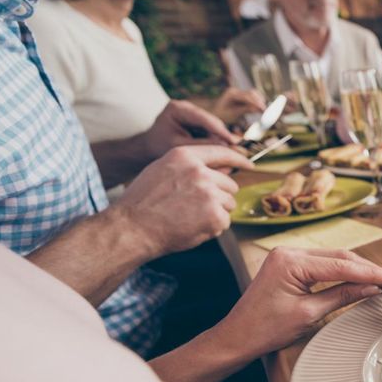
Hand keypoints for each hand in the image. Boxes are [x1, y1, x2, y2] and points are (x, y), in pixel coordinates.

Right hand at [112, 146, 252, 256]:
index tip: (249, 165)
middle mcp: (200, 172)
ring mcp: (209, 193)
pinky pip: (225, 222)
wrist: (132, 228)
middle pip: (229, 184)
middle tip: (196, 208)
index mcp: (185, 156)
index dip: (238, 160)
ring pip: (229, 204)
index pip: (222, 152)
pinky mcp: (214, 215)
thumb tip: (218, 169)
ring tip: (190, 217)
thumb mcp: (161, 170)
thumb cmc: (142, 202)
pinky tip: (192, 227)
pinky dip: (213, 228)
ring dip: (216, 213)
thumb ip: (189, 166)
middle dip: (219, 196)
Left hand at [137, 100, 241, 160]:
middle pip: (212, 122)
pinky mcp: (197, 122)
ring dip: (221, 141)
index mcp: (178, 108)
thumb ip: (201, 145)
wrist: (149, 147)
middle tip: (236, 152)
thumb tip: (226, 148)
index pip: (204, 119)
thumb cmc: (159, 147)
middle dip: (223, 138)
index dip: (221, 131)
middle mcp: (187, 107)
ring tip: (230, 156)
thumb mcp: (179, 147)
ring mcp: (193, 114)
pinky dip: (216, 143)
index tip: (233, 142)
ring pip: (214, 128)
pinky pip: (212, 132)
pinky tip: (222, 154)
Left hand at [206, 248, 381, 359]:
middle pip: (340, 257)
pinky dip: (343, 271)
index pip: (342, 265)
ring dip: (358, 269)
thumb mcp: (309, 314)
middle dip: (368, 269)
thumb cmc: (265, 330)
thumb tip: (373, 287)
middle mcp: (288, 252)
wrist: (237, 337)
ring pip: (333, 258)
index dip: (372, 273)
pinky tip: (359, 278)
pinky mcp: (289, 264)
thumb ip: (343, 295)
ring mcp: (288, 256)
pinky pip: (322, 264)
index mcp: (290, 262)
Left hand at [212, 88, 266, 124]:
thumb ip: (246, 110)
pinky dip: (256, 103)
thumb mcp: (232, 114)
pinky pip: (251, 98)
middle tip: (267, 111)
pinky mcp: (240, 96)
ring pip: (253, 95)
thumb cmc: (220, 114)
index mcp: (232, 94)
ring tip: (265, 111)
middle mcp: (236, 91)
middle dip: (260, 101)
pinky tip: (260, 109)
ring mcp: (238, 92)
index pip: (249, 96)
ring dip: (259, 102)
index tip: (265, 110)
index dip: (258, 103)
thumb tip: (259, 109)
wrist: (211, 112)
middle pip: (252, 93)